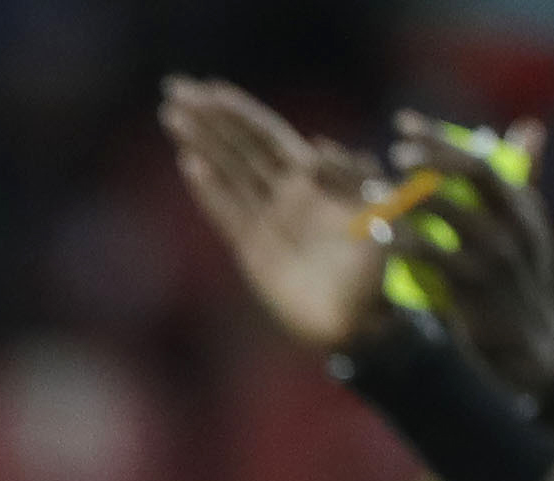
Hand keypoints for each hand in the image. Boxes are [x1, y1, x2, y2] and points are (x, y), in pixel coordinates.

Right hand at [162, 77, 392, 356]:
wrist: (366, 320)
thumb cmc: (382, 266)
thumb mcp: (381, 212)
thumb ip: (354, 178)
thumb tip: (318, 146)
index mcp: (314, 178)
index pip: (267, 135)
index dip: (238, 111)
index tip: (210, 88)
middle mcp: (285, 194)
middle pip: (238, 146)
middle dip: (208, 118)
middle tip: (174, 88)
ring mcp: (268, 222)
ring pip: (227, 173)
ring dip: (200, 143)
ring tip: (172, 116)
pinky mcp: (255, 253)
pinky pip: (228, 213)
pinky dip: (210, 190)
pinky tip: (189, 164)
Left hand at [389, 112, 553, 390]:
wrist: (533, 348)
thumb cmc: (524, 282)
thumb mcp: (532, 229)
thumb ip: (524, 179)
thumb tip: (528, 128)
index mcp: (522, 207)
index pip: (482, 159)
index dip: (440, 138)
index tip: (404, 123)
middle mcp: (512, 227)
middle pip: (469, 174)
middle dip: (429, 157)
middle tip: (395, 153)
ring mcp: (493, 259)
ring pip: (446, 213)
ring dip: (407, 197)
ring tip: (375, 191)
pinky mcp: (472, 291)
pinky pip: (431, 258)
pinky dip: (402, 241)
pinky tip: (380, 233)